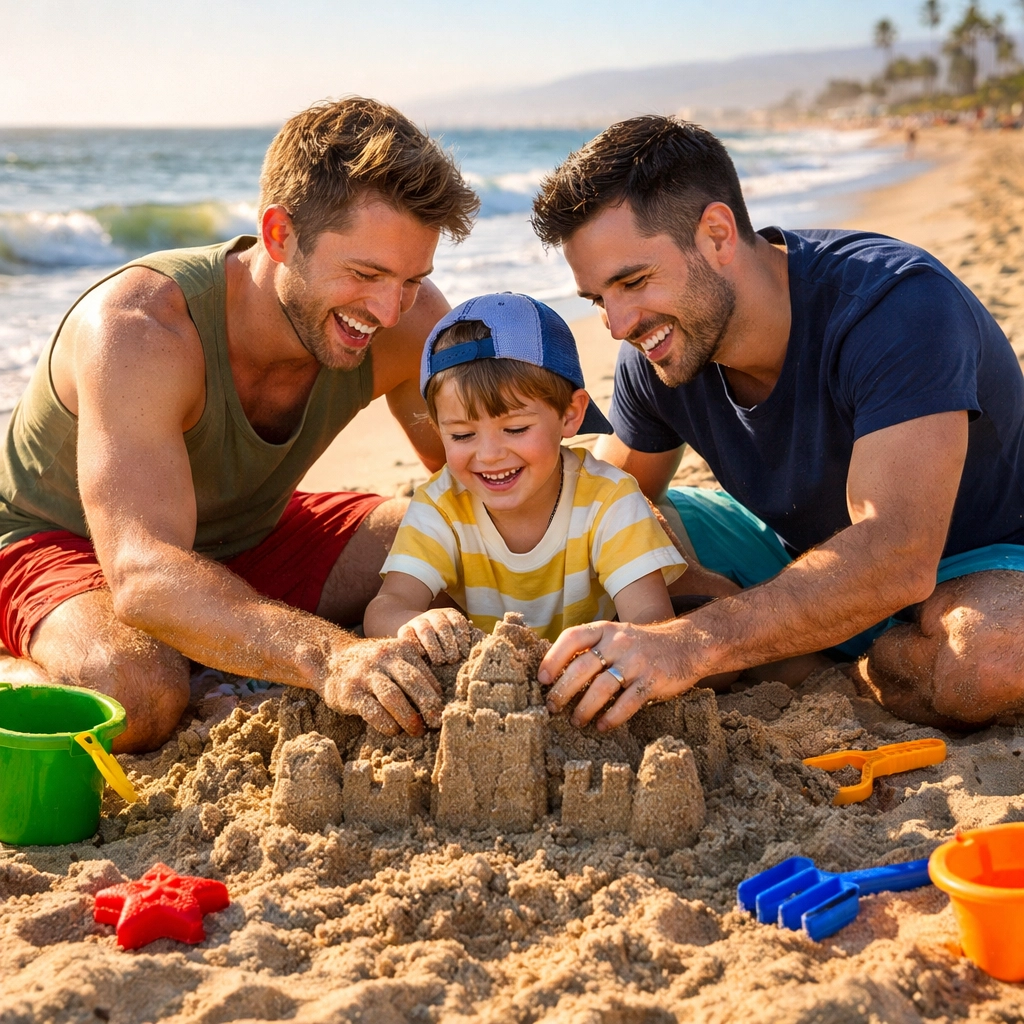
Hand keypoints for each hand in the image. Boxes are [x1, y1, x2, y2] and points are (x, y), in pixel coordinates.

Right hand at [320, 637, 444, 736]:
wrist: (330, 660)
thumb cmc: (371, 665)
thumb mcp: (392, 658)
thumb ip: (412, 671)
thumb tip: (438, 701)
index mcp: (400, 649)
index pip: (424, 673)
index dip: (435, 694)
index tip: (442, 712)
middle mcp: (384, 657)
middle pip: (412, 682)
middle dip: (428, 705)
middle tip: (436, 724)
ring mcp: (366, 674)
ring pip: (393, 697)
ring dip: (408, 718)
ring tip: (416, 731)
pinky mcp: (351, 692)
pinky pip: (373, 711)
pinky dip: (386, 724)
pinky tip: (393, 731)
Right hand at [397, 608, 473, 664]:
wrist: (415, 632)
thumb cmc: (442, 642)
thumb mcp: (456, 637)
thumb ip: (467, 641)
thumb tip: (486, 647)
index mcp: (449, 614)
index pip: (458, 621)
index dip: (462, 636)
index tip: (465, 652)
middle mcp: (433, 615)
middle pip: (442, 625)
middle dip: (449, 643)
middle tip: (453, 659)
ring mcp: (417, 621)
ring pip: (425, 630)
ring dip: (434, 647)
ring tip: (440, 661)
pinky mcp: (403, 630)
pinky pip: (407, 636)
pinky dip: (415, 645)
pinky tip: (422, 656)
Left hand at [539, 619, 712, 730]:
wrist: (688, 644)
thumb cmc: (642, 645)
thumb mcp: (616, 636)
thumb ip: (592, 648)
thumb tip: (555, 671)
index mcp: (605, 630)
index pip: (572, 638)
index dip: (553, 658)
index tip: (542, 679)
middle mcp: (618, 642)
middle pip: (582, 667)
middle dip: (562, 691)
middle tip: (552, 708)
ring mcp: (636, 661)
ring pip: (601, 688)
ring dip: (584, 709)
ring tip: (575, 721)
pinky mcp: (652, 680)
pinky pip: (627, 703)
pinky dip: (612, 718)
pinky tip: (602, 726)